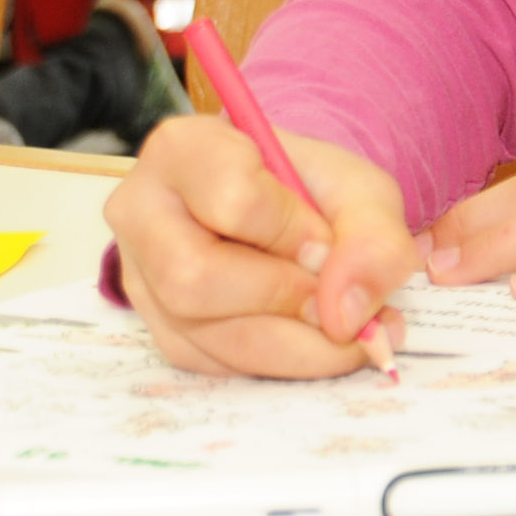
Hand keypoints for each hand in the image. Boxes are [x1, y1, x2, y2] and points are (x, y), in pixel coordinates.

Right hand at [105, 115, 417, 377]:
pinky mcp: (160, 329)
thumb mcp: (361, 189)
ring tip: (348, 328)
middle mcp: (142, 212)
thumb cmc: (314, 188)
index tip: (326, 240)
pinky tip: (314, 338)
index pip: (231, 198)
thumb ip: (372, 238)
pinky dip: (279, 362)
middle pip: (194, 279)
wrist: (293, 209)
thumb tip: (347, 315)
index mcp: (184, 149)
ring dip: (293, 344)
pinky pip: (215, 366)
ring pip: (205, 335)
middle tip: (339, 301)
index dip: (292, 231)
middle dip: (284, 298)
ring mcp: (142, 277)